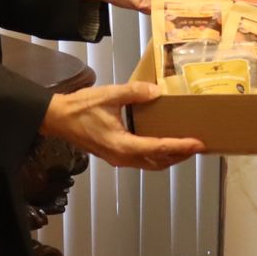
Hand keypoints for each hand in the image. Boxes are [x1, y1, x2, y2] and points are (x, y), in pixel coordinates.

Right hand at [40, 81, 203, 169]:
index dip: (180, 146)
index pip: (157, 148)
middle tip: (199, 146)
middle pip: (158, 161)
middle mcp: (122, 157)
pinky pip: (141, 160)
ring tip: (186, 147)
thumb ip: (134, 92)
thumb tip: (157, 91)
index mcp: (122, 144)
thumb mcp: (109, 95)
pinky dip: (157, 155)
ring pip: (150, 164)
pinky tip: (163, 144)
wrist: (57, 118)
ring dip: (169, 157)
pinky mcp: (115, 155)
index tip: (198, 143)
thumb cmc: (81, 107)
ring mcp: (118, 158)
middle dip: (180, 155)